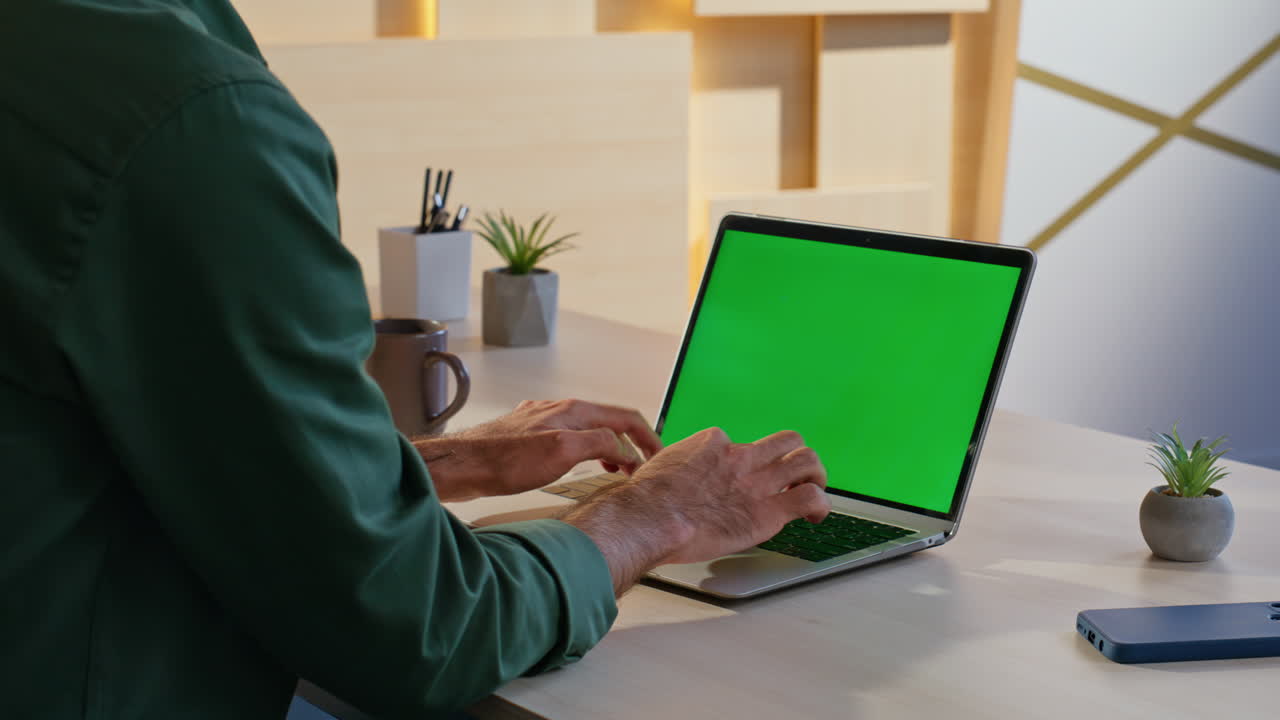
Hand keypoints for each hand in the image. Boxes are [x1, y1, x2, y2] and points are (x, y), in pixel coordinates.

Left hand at [416, 399, 662, 501]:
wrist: (462, 465)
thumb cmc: (503, 460)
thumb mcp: (562, 452)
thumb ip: (598, 444)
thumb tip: (623, 448)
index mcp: (574, 411)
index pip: (625, 416)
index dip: (648, 436)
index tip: (658, 457)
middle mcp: (560, 411)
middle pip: (609, 422)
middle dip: (631, 442)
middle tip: (643, 466)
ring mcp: (543, 422)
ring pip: (589, 430)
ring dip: (610, 448)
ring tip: (618, 470)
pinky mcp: (528, 437)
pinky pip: (569, 439)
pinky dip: (586, 452)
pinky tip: (579, 466)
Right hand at [561, 428, 829, 592]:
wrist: (650, 518)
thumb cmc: (646, 501)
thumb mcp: (658, 467)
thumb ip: (675, 469)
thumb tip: (666, 480)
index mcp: (713, 443)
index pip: (739, 443)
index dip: (741, 462)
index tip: (737, 479)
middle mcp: (740, 456)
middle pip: (785, 440)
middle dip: (793, 455)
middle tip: (793, 473)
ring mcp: (757, 481)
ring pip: (807, 461)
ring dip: (815, 475)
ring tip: (813, 489)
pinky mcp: (768, 511)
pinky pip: (809, 498)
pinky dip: (819, 505)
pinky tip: (816, 516)